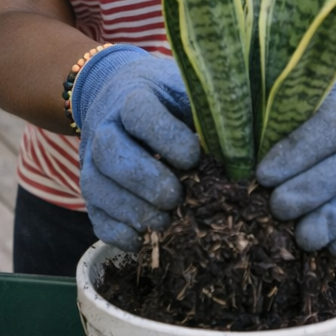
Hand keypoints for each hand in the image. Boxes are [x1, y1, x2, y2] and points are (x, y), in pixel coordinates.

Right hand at [72, 47, 199, 251]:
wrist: (121, 99)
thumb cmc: (171, 103)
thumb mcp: (190, 95)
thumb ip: (211, 116)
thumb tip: (243, 152)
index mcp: (132, 97)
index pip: (138, 111)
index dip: (165, 135)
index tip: (193, 156)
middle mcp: (105, 128)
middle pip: (109, 151)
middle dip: (144, 178)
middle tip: (175, 197)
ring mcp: (92, 162)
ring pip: (96, 187)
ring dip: (131, 209)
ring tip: (164, 222)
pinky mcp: (92, 192)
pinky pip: (94, 215)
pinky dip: (116, 232)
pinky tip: (143, 239)